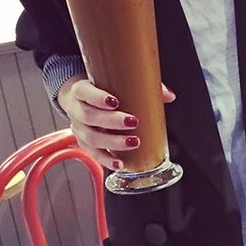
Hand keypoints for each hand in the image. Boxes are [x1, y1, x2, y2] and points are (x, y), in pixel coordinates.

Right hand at [57, 75, 175, 168]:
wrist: (79, 99)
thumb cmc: (101, 89)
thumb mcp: (113, 82)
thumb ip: (142, 86)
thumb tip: (169, 95)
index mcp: (81, 90)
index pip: (84, 92)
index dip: (97, 98)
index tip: (114, 101)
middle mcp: (76, 110)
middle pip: (89, 116)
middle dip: (111, 121)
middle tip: (132, 121)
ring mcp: (79, 129)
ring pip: (91, 138)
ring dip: (113, 142)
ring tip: (133, 142)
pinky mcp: (84, 144)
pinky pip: (94, 155)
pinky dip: (107, 160)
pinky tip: (120, 163)